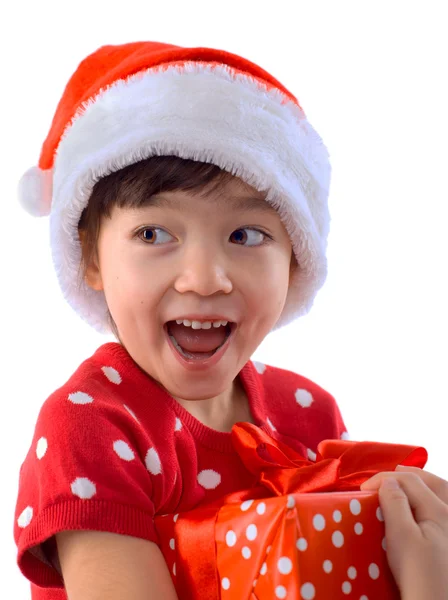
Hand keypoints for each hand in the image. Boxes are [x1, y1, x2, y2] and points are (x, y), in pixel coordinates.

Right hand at [360, 465, 447, 599]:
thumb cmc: (419, 574)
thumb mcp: (402, 536)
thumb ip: (395, 504)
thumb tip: (388, 482)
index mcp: (441, 510)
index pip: (410, 480)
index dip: (384, 479)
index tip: (364, 489)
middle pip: (433, 483)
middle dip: (409, 475)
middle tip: (387, 477)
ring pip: (442, 495)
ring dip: (422, 485)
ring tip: (404, 485)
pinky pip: (442, 510)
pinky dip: (429, 501)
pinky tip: (418, 508)